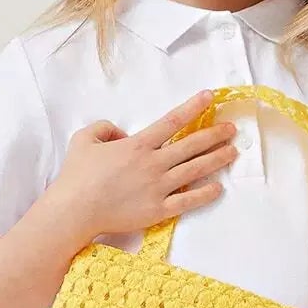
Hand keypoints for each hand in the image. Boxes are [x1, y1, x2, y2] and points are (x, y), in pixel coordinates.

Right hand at [48, 89, 237, 246]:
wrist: (75, 210)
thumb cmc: (76, 176)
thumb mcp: (84, 139)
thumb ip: (105, 128)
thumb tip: (122, 133)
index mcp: (138, 145)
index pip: (172, 121)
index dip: (193, 107)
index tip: (209, 97)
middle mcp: (153, 164)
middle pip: (191, 145)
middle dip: (215, 135)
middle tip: (232, 129)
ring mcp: (158, 188)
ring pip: (195, 170)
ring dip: (216, 159)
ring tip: (232, 152)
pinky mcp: (158, 210)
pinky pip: (187, 201)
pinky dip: (205, 194)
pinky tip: (218, 187)